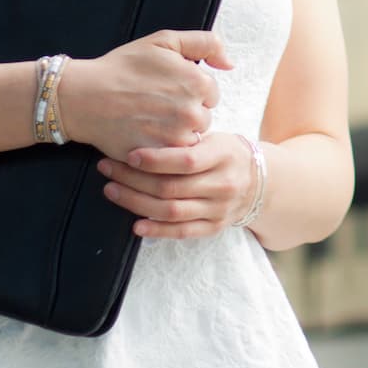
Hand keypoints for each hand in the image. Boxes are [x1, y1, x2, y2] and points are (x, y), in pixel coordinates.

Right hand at [59, 29, 230, 161]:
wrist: (84, 96)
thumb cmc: (123, 66)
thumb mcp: (165, 40)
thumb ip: (205, 44)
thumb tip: (229, 64)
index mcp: (197, 82)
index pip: (210, 94)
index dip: (189, 91)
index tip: (168, 89)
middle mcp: (191, 111)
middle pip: (203, 118)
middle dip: (185, 113)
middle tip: (156, 106)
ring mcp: (175, 137)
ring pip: (190, 139)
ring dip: (176, 133)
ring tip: (150, 121)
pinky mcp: (159, 156)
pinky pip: (173, 157)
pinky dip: (163, 150)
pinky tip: (145, 135)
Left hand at [99, 132, 257, 238]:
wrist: (259, 181)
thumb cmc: (227, 154)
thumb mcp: (215, 139)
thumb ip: (186, 142)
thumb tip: (141, 136)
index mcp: (223, 156)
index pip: (185, 161)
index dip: (154, 160)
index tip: (128, 154)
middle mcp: (223, 185)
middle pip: (171, 187)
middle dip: (133, 179)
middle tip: (108, 169)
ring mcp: (218, 209)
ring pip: (171, 211)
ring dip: (135, 202)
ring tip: (112, 190)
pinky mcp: (213, 227)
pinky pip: (181, 232)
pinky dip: (156, 230)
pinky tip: (135, 224)